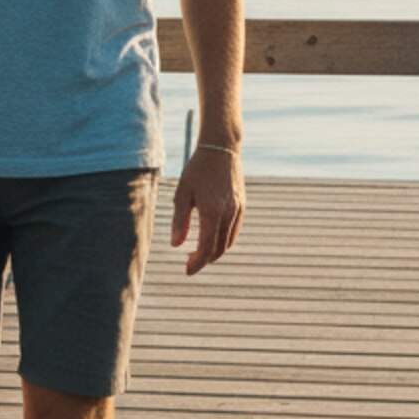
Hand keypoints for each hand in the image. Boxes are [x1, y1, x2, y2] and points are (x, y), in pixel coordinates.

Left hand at [171, 146, 243, 275]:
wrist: (221, 149)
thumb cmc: (197, 170)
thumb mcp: (182, 194)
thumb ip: (180, 221)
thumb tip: (176, 245)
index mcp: (212, 212)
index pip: (206, 248)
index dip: (196, 263)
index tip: (186, 270)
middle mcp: (228, 214)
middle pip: (218, 250)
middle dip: (204, 260)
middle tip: (188, 261)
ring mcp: (238, 210)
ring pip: (228, 242)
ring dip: (214, 252)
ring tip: (198, 251)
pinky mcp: (242, 206)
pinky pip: (234, 231)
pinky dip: (224, 241)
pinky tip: (211, 237)